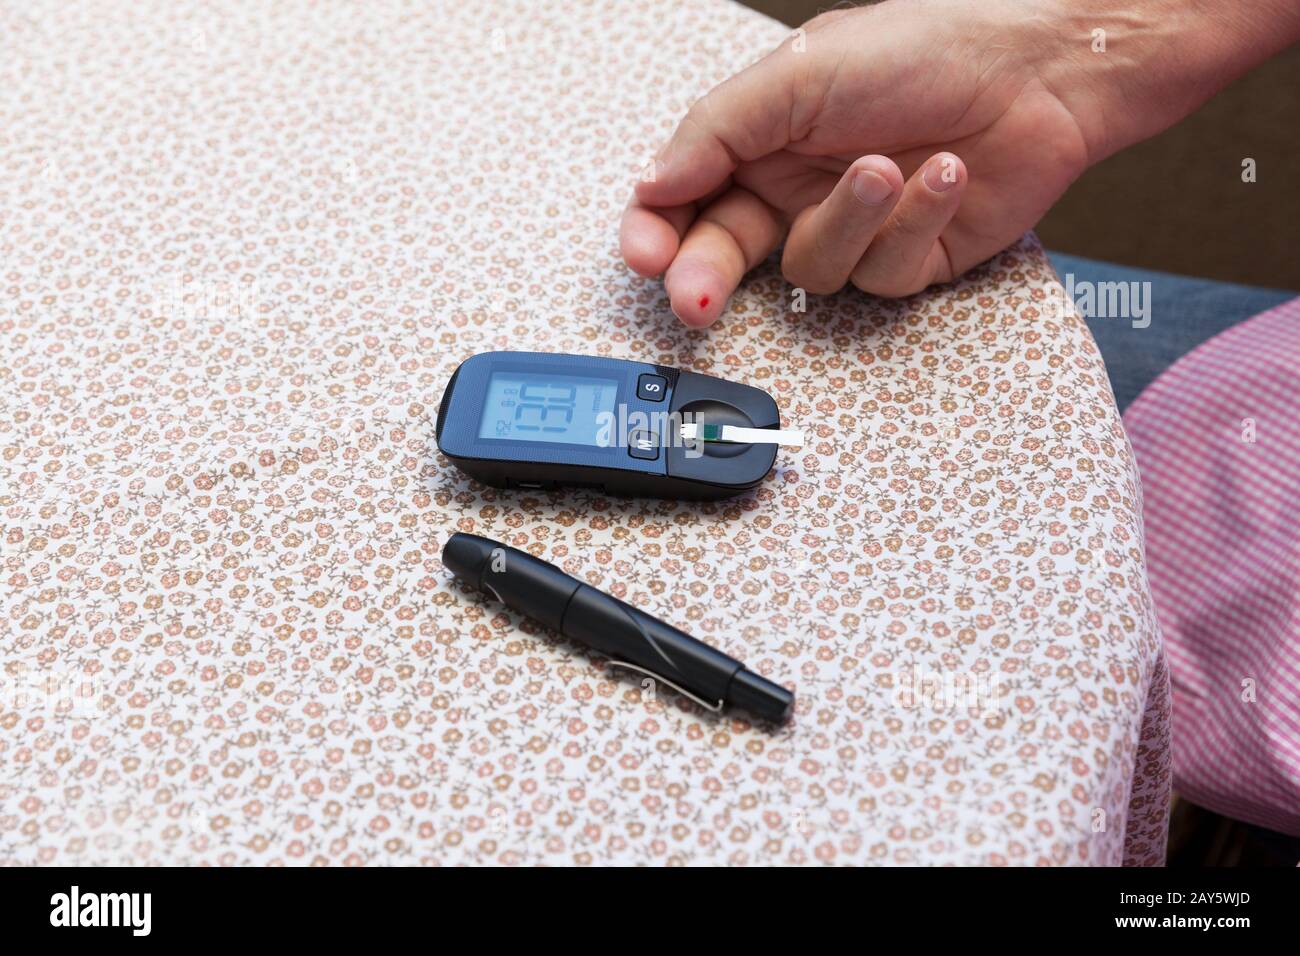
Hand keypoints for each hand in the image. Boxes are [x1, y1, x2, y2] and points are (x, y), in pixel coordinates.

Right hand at [621, 0, 1299, 326]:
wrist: (1042, 70)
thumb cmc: (926, 49)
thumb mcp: (802, 74)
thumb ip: (718, 131)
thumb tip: (650, 182)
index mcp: (763, 141)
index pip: (688, 199)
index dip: (659, 231)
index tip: (647, 254)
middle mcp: (798, 190)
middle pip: (728, 257)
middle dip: (708, 278)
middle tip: (694, 300)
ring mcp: (854, 229)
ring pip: (813, 268)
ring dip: (850, 218)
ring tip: (889, 167)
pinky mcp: (908, 259)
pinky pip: (885, 272)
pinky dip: (916, 222)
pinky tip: (945, 174)